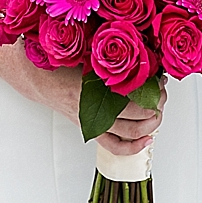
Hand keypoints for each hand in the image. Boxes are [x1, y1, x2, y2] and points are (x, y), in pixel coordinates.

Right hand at [28, 66, 165, 154]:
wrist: (39, 79)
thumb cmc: (60, 64)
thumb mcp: (86, 55)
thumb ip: (111, 58)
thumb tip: (142, 57)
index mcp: (93, 87)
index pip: (131, 97)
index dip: (151, 92)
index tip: (161, 83)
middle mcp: (93, 108)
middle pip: (135, 117)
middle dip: (155, 109)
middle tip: (162, 97)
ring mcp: (92, 121)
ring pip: (128, 133)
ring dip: (149, 126)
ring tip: (158, 114)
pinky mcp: (90, 129)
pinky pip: (113, 146)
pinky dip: (132, 147)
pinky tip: (146, 140)